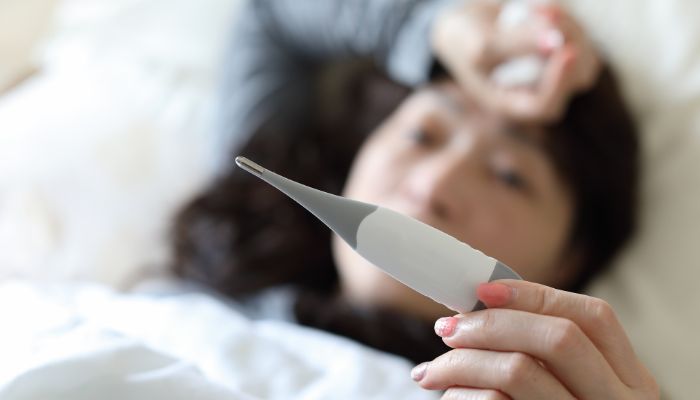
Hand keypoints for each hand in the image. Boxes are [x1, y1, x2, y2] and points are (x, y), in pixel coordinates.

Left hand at [411, 280, 658, 398]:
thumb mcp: (569, 387)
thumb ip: (543, 351)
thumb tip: (482, 303)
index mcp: (630, 381)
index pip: (594, 317)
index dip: (536, 295)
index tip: (483, 290)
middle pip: (558, 338)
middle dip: (492, 324)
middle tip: (447, 328)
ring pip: (519, 371)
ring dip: (463, 362)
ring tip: (431, 370)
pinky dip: (463, 396)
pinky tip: (449, 398)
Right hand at [431, 0, 600, 122]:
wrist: (465, 23)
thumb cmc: (465, 40)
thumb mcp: (481, 44)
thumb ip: (514, 45)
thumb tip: (554, 42)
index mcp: (512, 102)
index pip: (545, 106)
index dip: (559, 84)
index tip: (565, 51)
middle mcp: (537, 90)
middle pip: (576, 78)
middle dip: (570, 42)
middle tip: (549, 13)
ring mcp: (553, 69)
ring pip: (585, 53)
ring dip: (570, 25)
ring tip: (542, 7)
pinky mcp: (561, 47)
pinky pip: (579, 33)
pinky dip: (566, 17)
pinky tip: (543, 6)